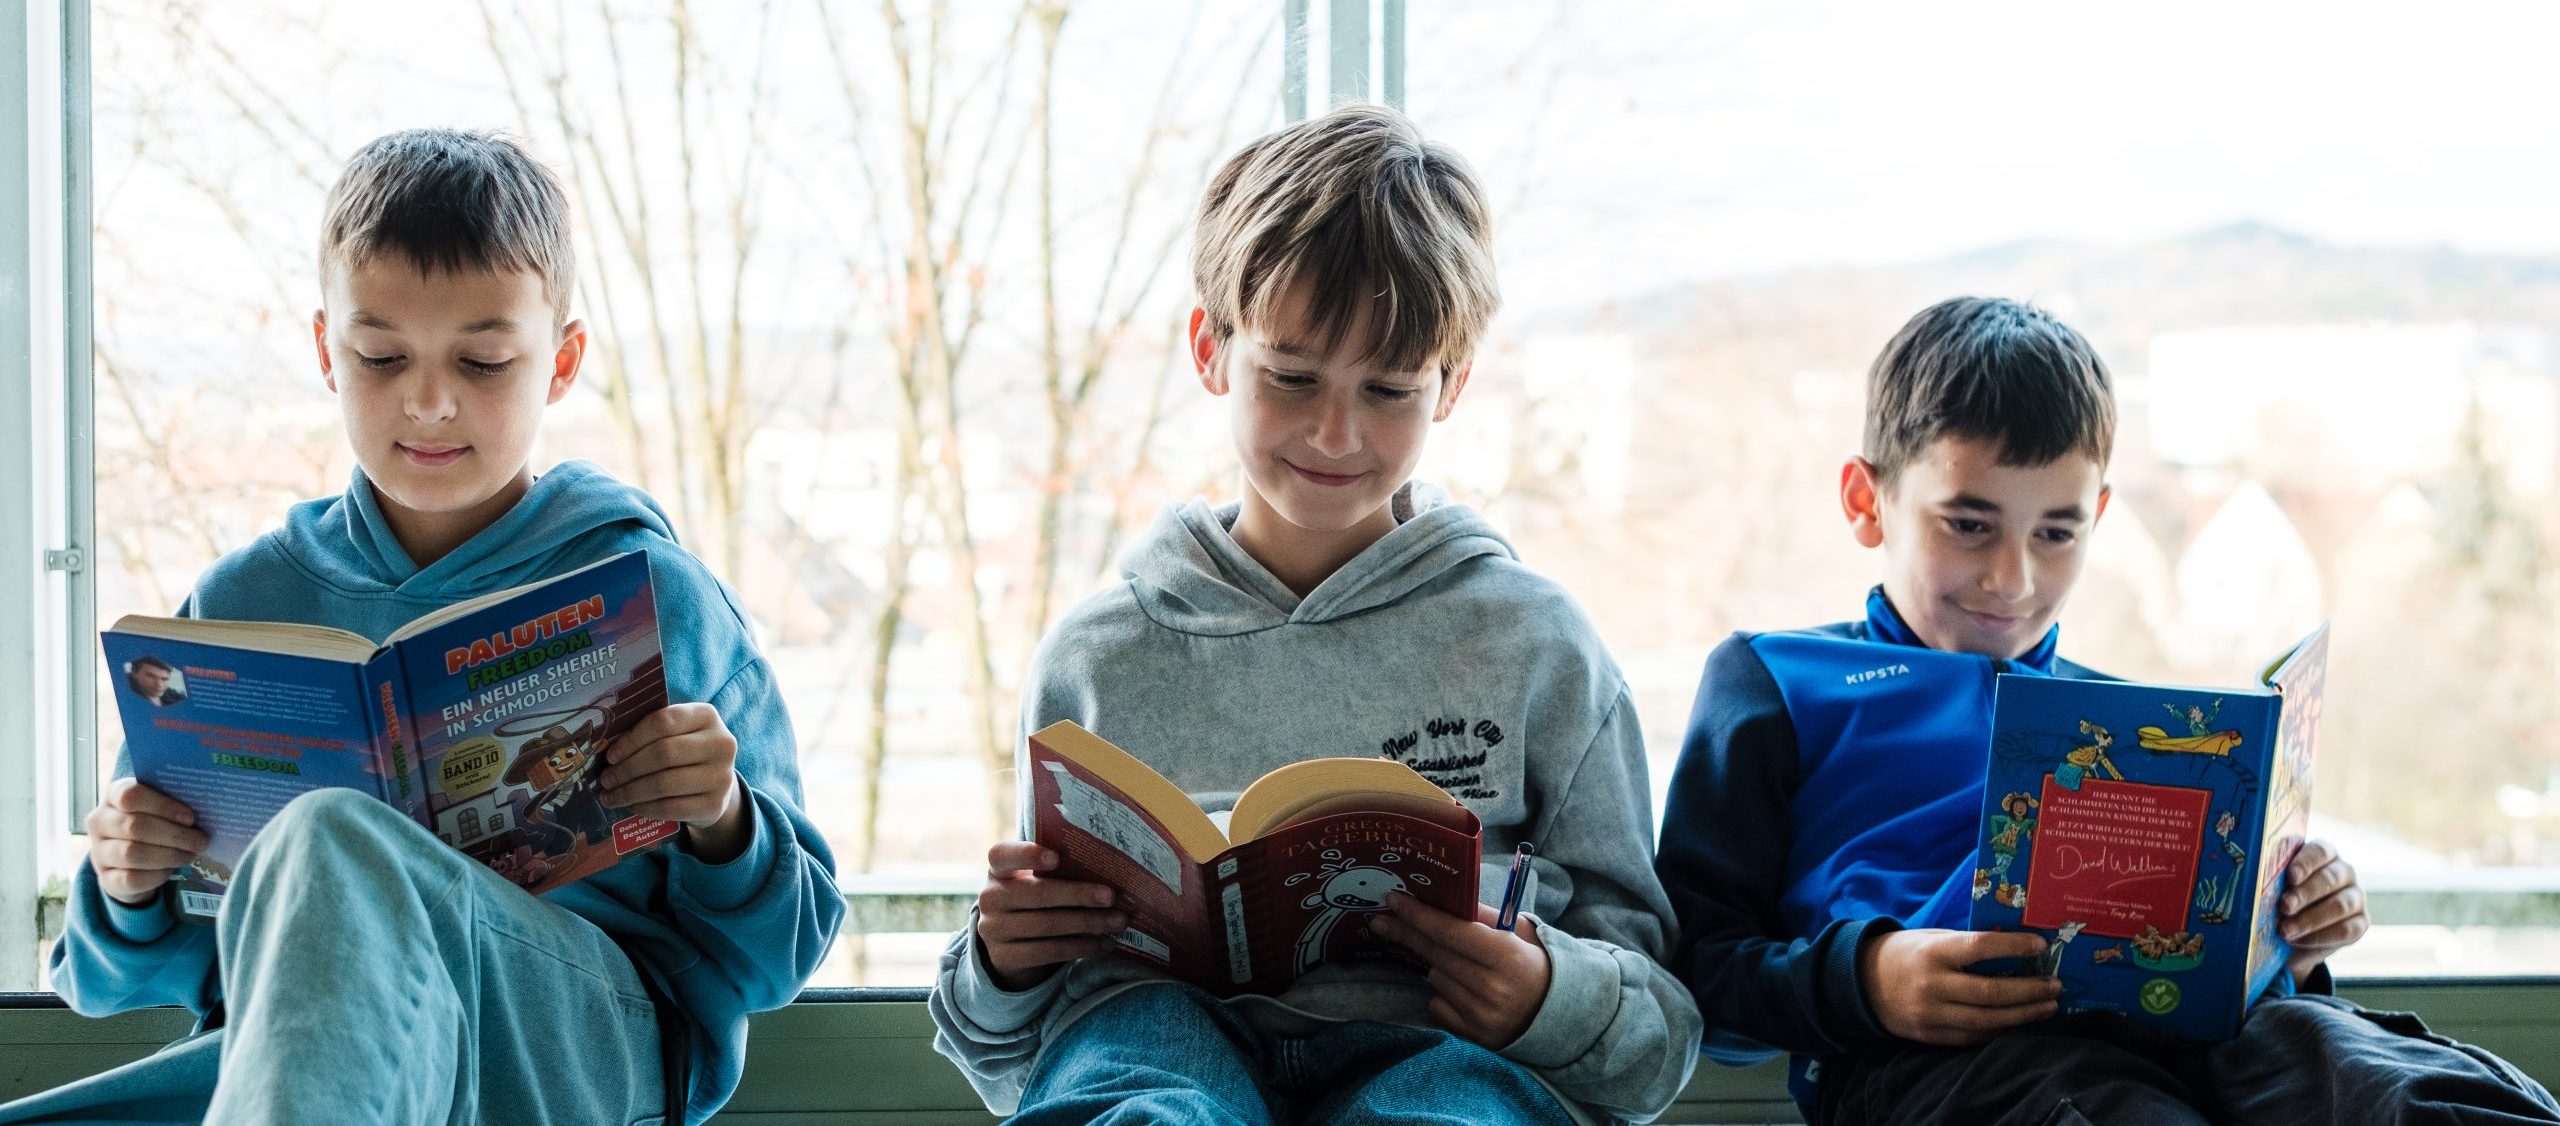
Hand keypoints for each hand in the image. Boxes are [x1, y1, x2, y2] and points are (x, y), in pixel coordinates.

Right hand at [84, 778, 209, 906]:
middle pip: (134, 827)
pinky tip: (171, 870)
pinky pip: (131, 878)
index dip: (163, 806)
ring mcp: (99, 852)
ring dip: (169, 855)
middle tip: (201, 841)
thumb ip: (175, 800)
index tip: (190, 817)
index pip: (130, 795)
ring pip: (133, 854)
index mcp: (113, 795)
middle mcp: (99, 822)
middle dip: (174, 835)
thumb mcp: (161, 806)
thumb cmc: (155, 821)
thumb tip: (207, 805)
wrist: (132, 857)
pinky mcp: (105, 879)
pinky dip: (157, 875)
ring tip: (190, 854)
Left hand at [601, 703, 746, 859]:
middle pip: (663, 753)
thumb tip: (606, 749)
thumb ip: (650, 733)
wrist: (717, 785)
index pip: (664, 721)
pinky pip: (671, 808)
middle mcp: (721, 743)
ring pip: (664, 783)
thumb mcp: (677, 733)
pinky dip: (645, 808)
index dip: (632, 739)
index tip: (610, 755)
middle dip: (627, 769)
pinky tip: (632, 807)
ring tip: (611, 796)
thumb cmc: (686, 753)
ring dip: (630, 791)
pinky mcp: (715, 804)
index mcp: (707, 716)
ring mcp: (721, 776)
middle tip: (606, 779)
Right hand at [975, 841, 1125, 991]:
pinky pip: (1048, 952)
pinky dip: (1081, 948)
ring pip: (1046, 926)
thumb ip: (1059, 870)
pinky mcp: (1004, 958)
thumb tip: (1110, 867)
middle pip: (1036, 894)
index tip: (1057, 858)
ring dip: (1087, 924)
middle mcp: (989, 898)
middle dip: (1078, 895)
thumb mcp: (1036, 880)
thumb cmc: (1036, 900)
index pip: (1002, 855)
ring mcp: (993, 930)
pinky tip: (1105, 944)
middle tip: (1111, 896)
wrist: (1012, 943)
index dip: (1027, 855)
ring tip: (1118, 922)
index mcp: (998, 869)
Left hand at [1369, 894, 1550, 1048]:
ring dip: (1438, 965)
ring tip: (1463, 964)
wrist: (1558, 1012)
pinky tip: (1465, 989)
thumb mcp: (1517, 932)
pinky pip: (1437, 1005)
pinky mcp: (1474, 1035)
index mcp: (1506, 956)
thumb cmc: (1534, 963)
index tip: (1394, 900)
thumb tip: (1437, 900)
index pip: (1450, 932)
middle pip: (1435, 954)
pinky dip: (1444, 994)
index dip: (1418, 915)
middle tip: (1384, 920)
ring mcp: (1481, 1016)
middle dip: (1408, 933)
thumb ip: (1480, 915)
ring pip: (1434, 978)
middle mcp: (1492, 989)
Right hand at [1858, 929, 2060, 1045]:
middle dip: (2029, 990)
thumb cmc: (1907, 953)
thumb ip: (1967, 944)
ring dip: (2023, 1015)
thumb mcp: (1932, 938)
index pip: (1979, 947)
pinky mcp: (1931, 1035)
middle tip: (2056, 985)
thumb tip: (2016, 946)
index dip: (2013, 947)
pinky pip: (1974, 1036)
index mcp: (1932, 952)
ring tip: (2048, 1007)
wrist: (1863, 983)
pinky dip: (2001, 1030)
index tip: (2041, 946)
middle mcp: (1932, 985)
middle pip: (1990, 992)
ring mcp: (1931, 1014)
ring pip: (1987, 1020)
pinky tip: (2020, 1023)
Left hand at [2281, 839, 2368, 980]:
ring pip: (2340, 905)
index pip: (2320, 851)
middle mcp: (2343, 872)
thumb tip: (2252, 885)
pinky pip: (2347, 929)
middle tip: (2284, 907)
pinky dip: (2320, 937)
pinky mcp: (2361, 923)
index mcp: (2321, 855)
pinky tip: (2298, 941)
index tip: (2291, 876)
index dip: (2306, 862)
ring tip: (2285, 931)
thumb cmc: (2277, 902)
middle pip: (2330, 878)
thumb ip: (2269, 882)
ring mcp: (2356, 897)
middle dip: (2305, 894)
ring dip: (2310, 919)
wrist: (2292, 935)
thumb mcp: (2272, 890)